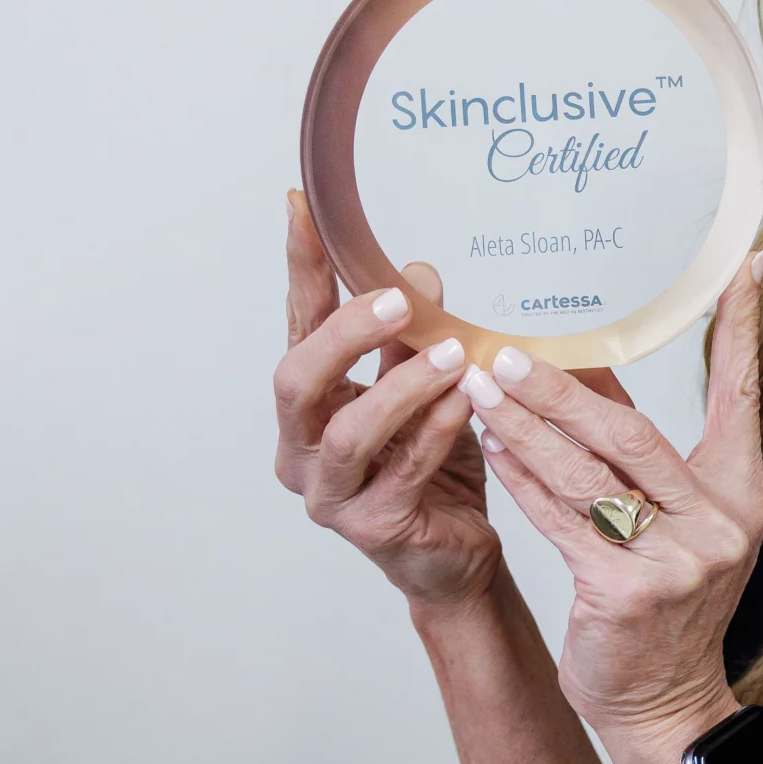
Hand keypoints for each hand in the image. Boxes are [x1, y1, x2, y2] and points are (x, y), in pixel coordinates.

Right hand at [274, 193, 501, 609]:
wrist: (455, 555)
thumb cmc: (432, 467)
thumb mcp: (422, 390)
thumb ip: (410, 340)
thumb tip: (416, 272)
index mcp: (306, 406)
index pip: (296, 326)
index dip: (301, 269)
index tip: (303, 208)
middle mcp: (300, 449)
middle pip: (296, 381)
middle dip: (344, 335)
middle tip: (398, 299)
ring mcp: (329, 494)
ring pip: (346, 433)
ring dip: (399, 387)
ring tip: (448, 354)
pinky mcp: (371, 528)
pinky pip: (402, 471)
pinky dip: (435, 431)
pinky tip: (466, 402)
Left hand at [464, 257, 762, 763]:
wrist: (665, 706)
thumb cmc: (667, 607)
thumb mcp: (679, 524)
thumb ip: (645, 455)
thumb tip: (587, 368)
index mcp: (740, 494)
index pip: (743, 394)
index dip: (744, 329)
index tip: (744, 265)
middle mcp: (716, 522)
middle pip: (633, 431)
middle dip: (563, 387)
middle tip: (507, 349)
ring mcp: (674, 560)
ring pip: (587, 472)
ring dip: (525, 425)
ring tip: (479, 387)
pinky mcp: (624, 591)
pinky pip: (560, 520)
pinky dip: (521, 479)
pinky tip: (490, 446)